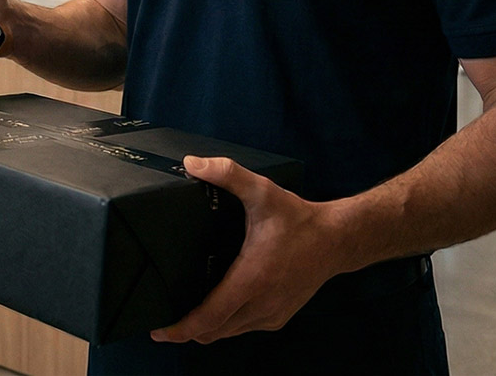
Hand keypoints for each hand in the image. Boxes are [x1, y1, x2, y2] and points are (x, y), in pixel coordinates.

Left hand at [150, 156, 349, 343]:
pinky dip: (225, 326)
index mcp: (253, 278)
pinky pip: (244, 328)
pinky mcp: (279, 316)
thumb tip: (192, 163)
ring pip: (228, 333)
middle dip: (186, 331)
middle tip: (162, 321)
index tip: (159, 331)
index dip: (181, 328)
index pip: (210, 317)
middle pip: (214, 332)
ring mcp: (272, 314)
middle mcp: (262, 303)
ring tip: (183, 317)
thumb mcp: (263, 191)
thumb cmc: (299, 219)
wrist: (336, 239)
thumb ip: (228, 174)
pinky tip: (214, 311)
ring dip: (205, 329)